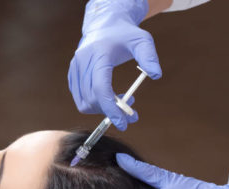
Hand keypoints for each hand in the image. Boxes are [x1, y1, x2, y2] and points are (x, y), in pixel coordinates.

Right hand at [68, 0, 160, 130]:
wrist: (104, 24)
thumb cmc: (124, 34)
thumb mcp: (142, 40)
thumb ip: (149, 57)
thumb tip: (156, 75)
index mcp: (99, 55)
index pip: (101, 89)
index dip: (111, 109)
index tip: (123, 124)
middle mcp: (82, 62)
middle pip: (92, 99)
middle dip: (111, 112)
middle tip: (131, 114)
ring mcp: (74, 69)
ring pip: (84, 102)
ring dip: (102, 109)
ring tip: (120, 102)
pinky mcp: (72, 75)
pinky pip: (80, 98)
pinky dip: (94, 104)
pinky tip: (109, 96)